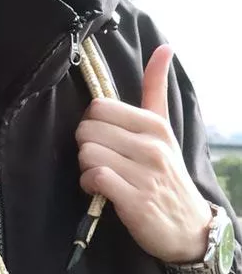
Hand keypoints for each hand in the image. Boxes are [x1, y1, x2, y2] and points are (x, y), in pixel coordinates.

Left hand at [75, 44, 212, 263]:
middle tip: (99, 160)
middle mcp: (151, 145)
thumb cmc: (166, 175)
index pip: (99, 107)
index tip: (102, 140)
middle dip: (84, 147)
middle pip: (87, 130)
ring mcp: (144, 173)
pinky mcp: (134, 200)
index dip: (90, 124)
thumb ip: (155, 91)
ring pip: (87, 154)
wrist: (188, 226)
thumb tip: (163, 47)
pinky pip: (94, 178)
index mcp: (154, 125)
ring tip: (100, 176)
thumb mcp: (164, 131)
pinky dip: (88, 185)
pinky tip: (98, 190)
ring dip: (85, 168)